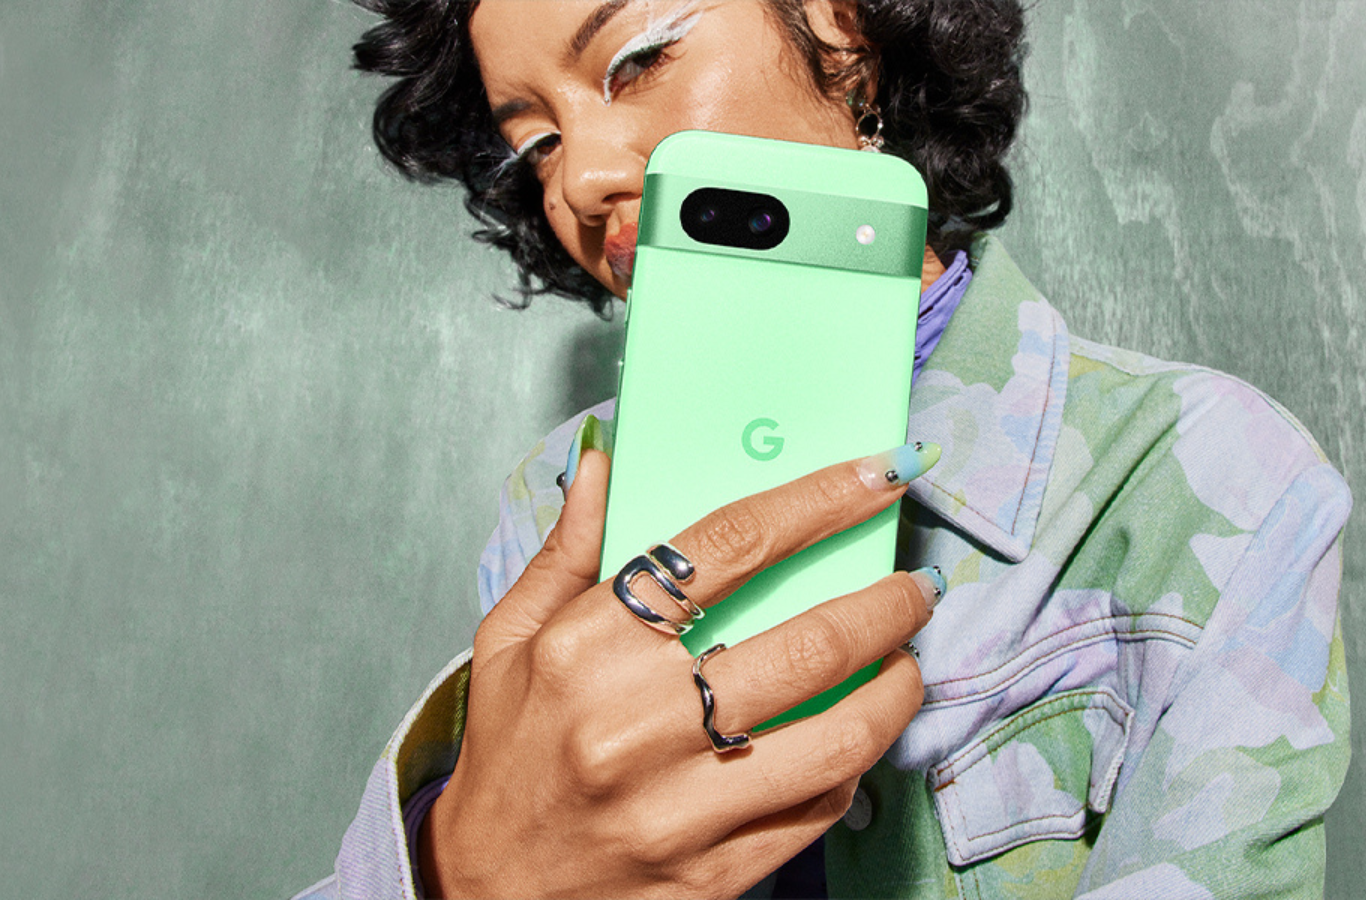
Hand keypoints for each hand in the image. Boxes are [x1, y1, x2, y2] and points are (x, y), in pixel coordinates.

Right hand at [420, 446, 939, 898]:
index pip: (726, 548)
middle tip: (915, 585)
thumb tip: (603, 467)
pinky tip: (857, 734)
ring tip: (907, 660)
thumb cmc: (506, 756)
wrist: (489, 890)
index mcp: (586, 650)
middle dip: (885, 603)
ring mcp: (679, 807)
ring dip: (896, 689)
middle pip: (805, 644)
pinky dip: (855, 763)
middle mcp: (635, 725)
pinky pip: (817, 810)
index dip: (817, 500)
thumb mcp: (508, 641)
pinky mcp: (713, 872)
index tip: (874, 475)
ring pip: (836, 738)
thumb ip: (564, 552)